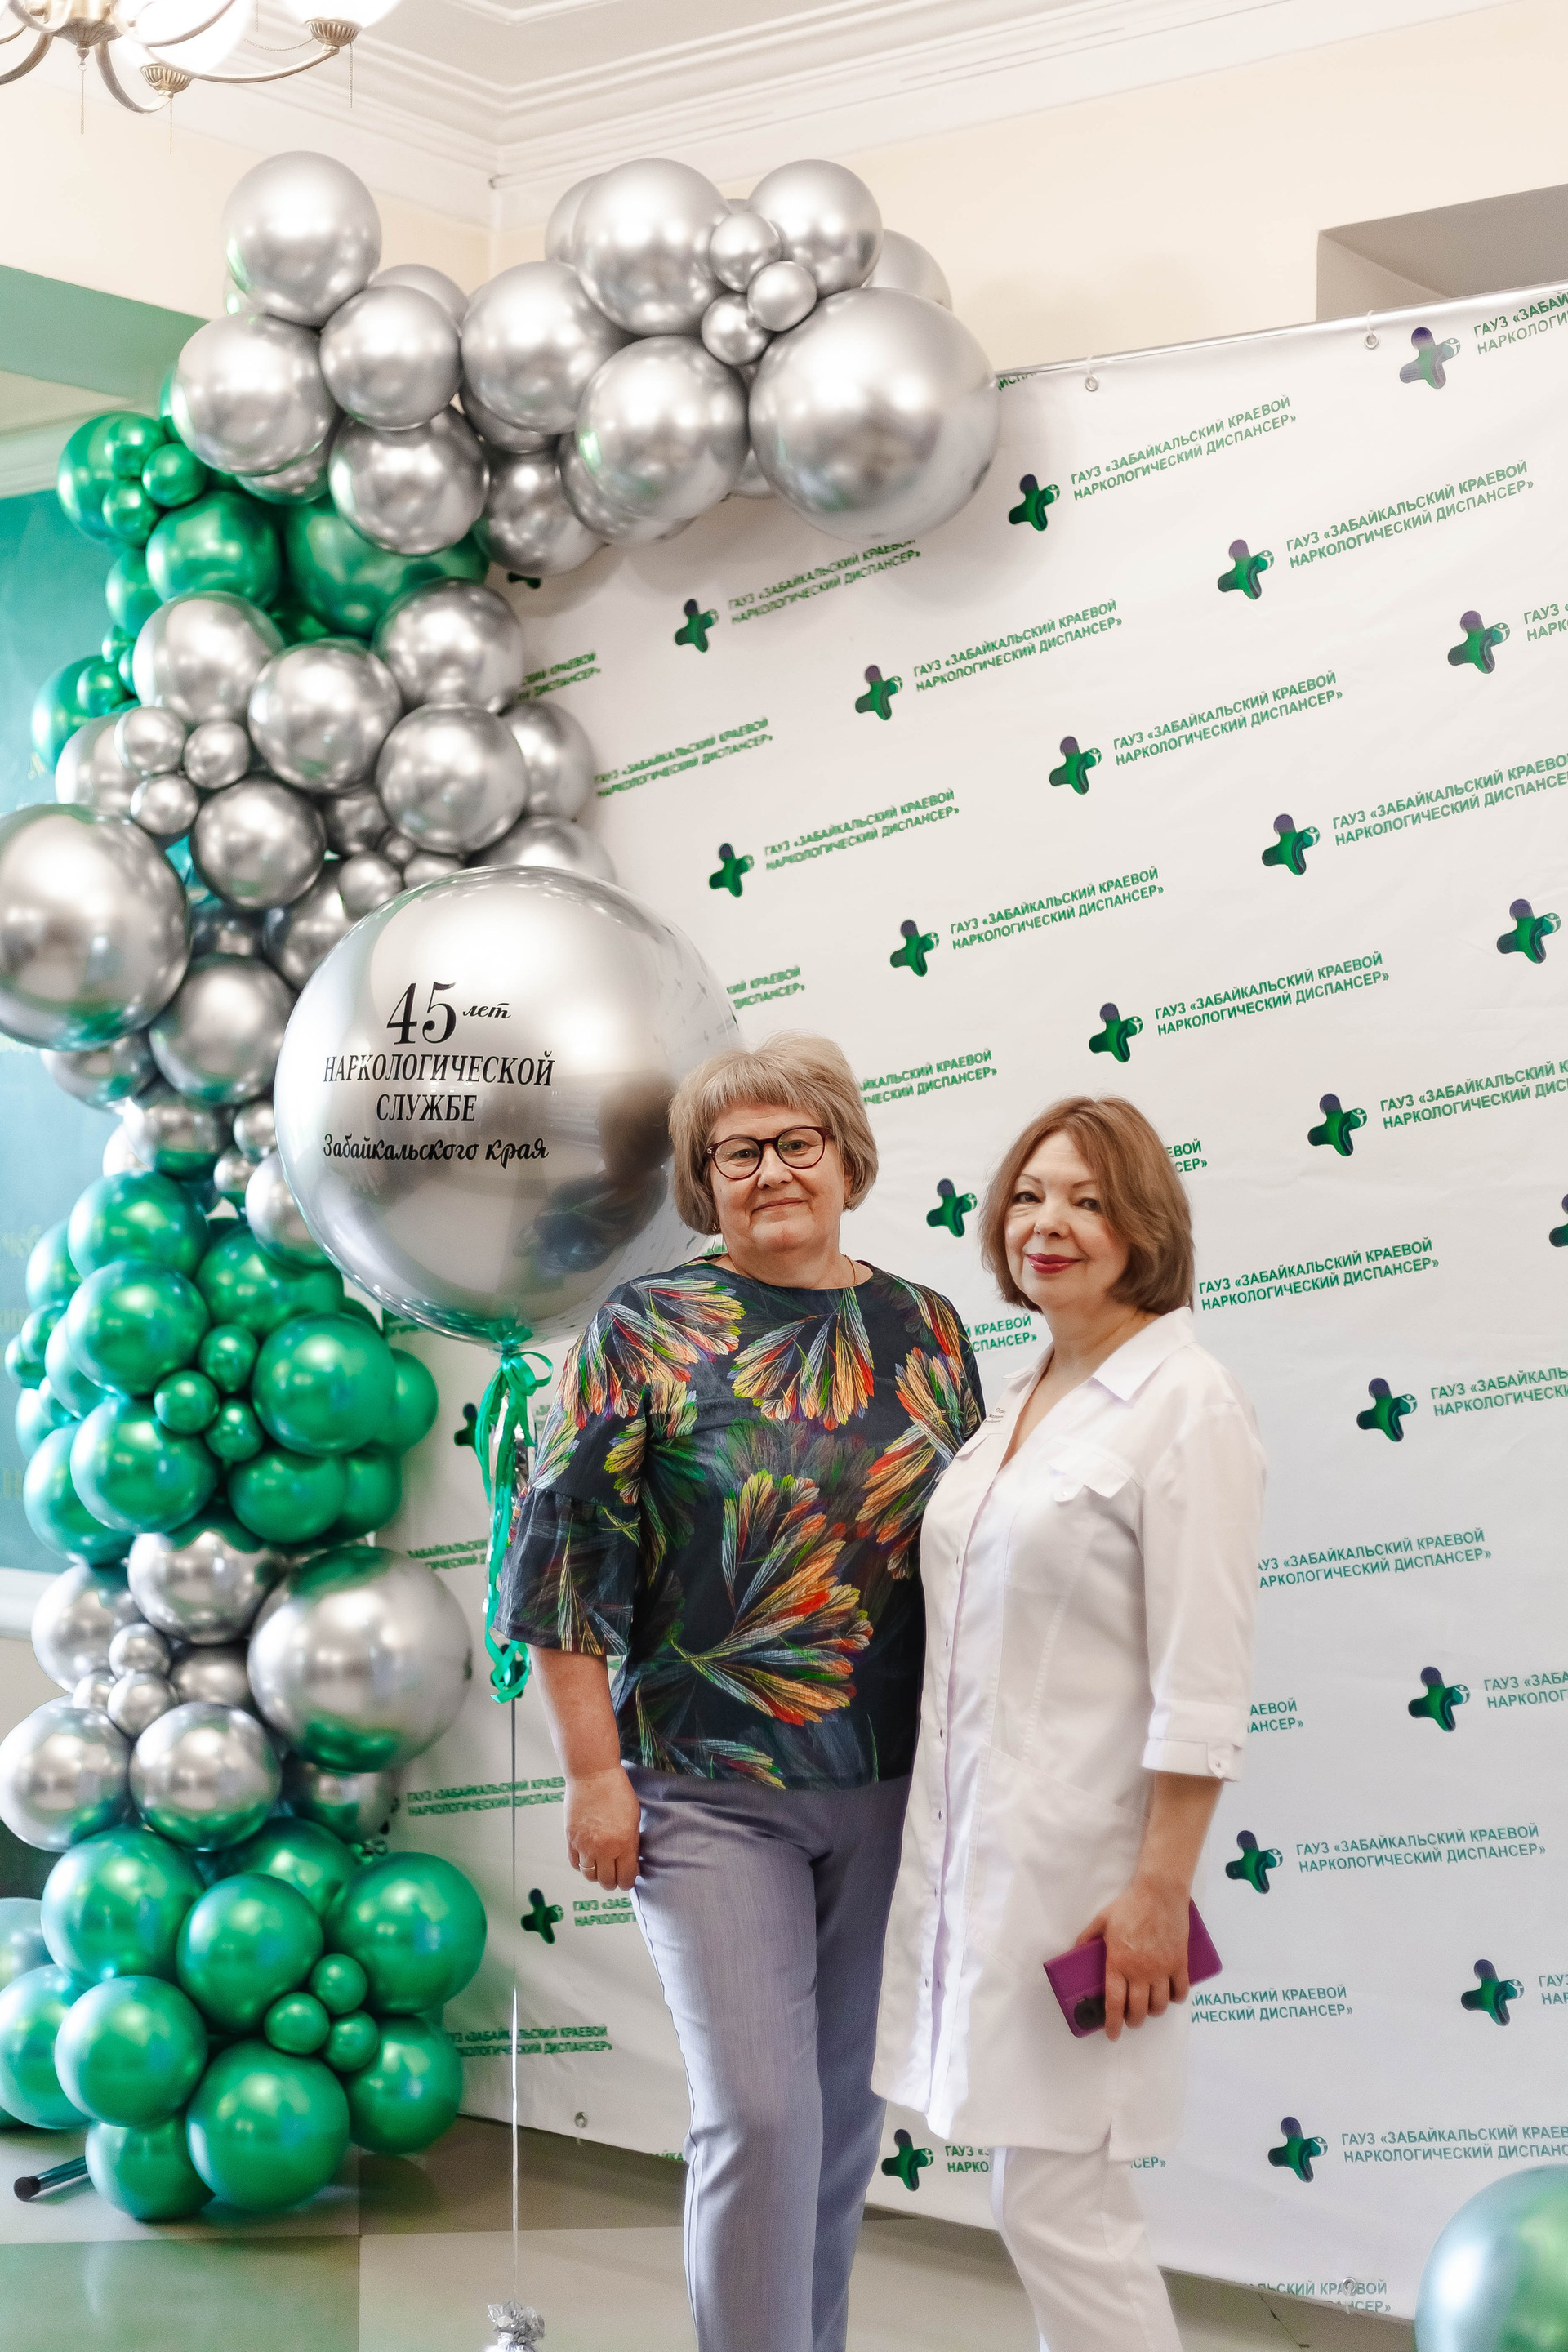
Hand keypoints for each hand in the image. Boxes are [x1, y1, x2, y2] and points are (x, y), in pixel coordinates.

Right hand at [563, 1765, 640, 1889]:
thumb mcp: (633, 1818)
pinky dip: (582, 1865)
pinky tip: (588, 1858)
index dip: (628, 1882)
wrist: (593, 1774)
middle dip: (612, 1881)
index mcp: (624, 1844)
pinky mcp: (571, 1839)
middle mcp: (603, 1849)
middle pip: (607, 1881)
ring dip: (596, 1875)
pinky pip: (575, 1863)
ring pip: (589, 1875)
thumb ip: (631, 1843)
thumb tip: (630, 1861)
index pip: (626, 1878)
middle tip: (615, 1875)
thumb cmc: (617, 1791)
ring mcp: (585, 1845)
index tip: (628, 1878)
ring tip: (601, 1866)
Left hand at [1076, 1875, 1190, 2040]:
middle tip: (1130, 2020)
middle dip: (1132, 2021)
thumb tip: (1075, 1951)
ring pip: (1159, 2005)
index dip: (1113, 2024)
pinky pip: (1180, 1991)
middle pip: (1138, 2010)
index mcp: (1118, 1963)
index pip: (1114, 2003)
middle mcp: (1140, 1972)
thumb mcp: (1102, 1920)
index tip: (1112, 2035)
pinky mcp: (1179, 1963)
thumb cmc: (1130, 1905)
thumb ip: (1088, 1938)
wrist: (1159, 1892)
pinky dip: (1175, 1998)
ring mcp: (1162, 1969)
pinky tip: (1170, 1995)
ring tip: (1148, 2007)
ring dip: (1153, 2011)